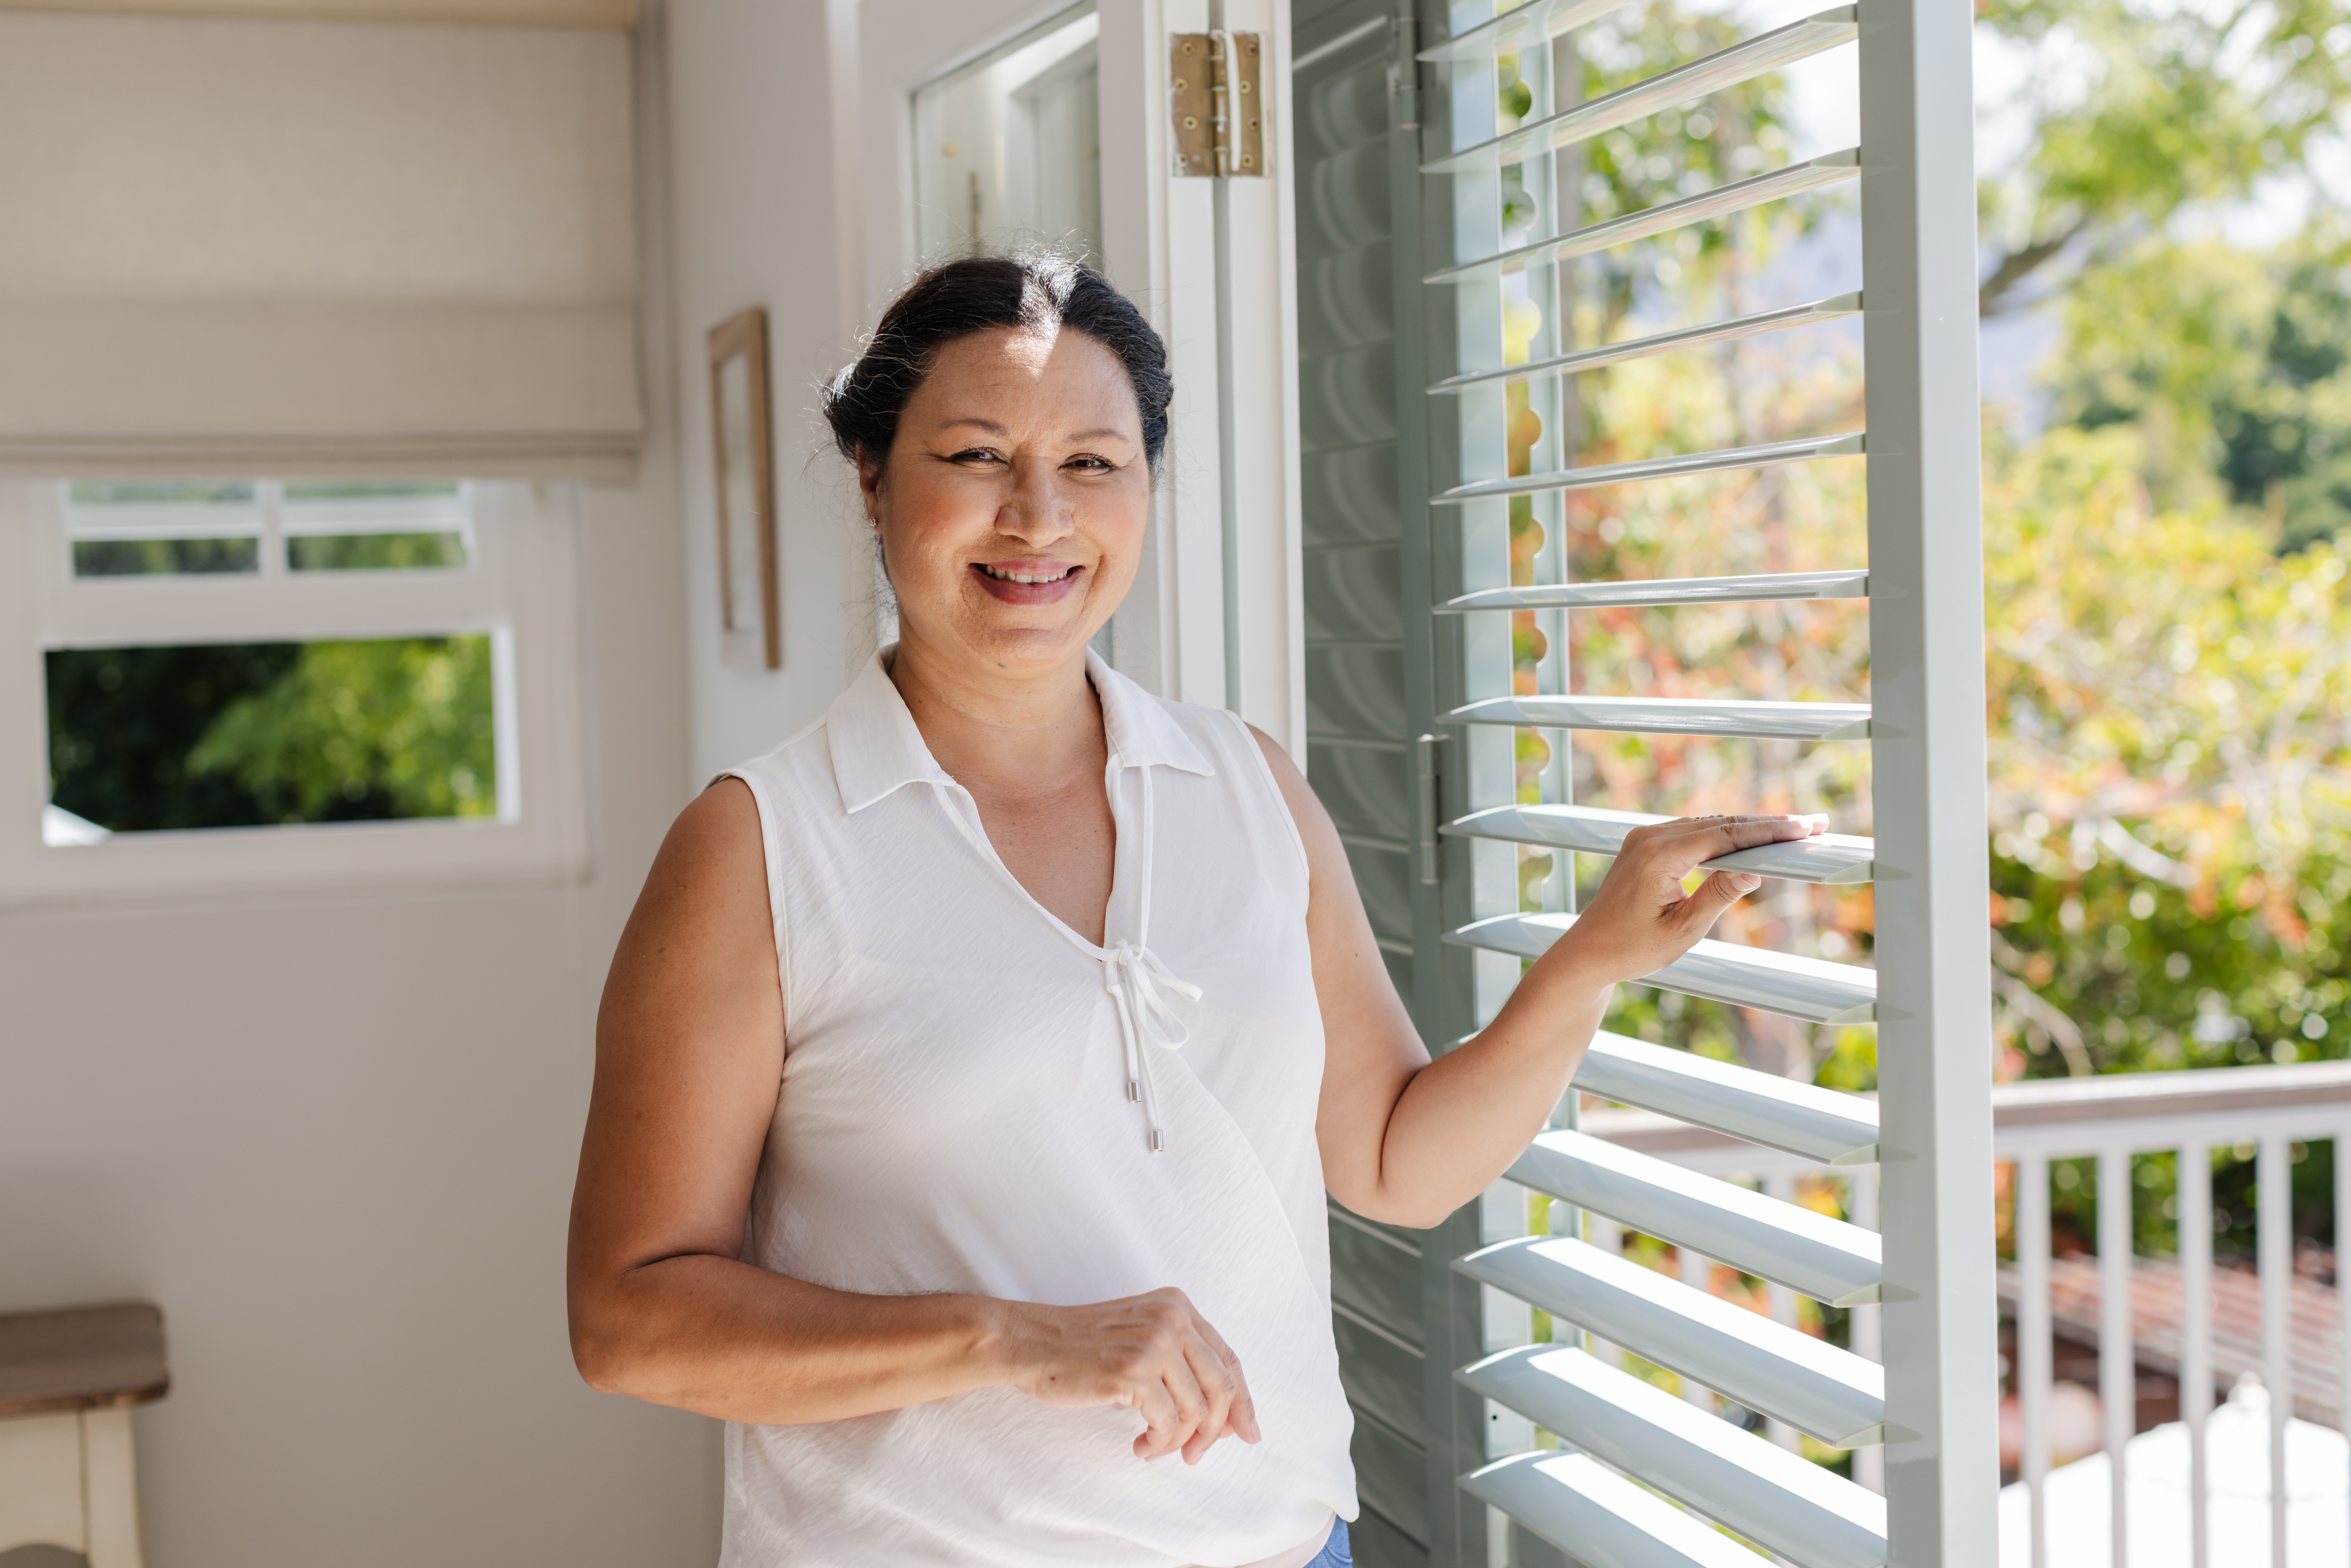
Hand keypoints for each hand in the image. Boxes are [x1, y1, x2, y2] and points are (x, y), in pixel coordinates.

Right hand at [1000, 1287, 1261, 1463]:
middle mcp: (1172, 1319)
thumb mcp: (1142, 1335)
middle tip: (1195, 1455)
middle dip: (1214, 1431)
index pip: (1229, 1359)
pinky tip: (1139, 1447)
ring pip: (1195, 1411)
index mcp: (1178, 1306)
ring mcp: (1153, 1344)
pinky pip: (1167, 1424)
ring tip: (1154, 1448)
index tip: (1247, 1433)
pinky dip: (1158, 1444)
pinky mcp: (1133, 1373)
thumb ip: (1182, 1362)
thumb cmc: (1083, 1347)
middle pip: (1222, 1387)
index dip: (1243, 1402)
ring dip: (1178, 1442)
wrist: (1031, 1343)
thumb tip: (1225, 1418)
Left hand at [1539, 814, 1822, 992]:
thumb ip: (1719, 897)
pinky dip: (1724, 834)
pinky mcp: (1645, 845)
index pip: (1727, 835)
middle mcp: (1650, 838)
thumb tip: (1754, 871)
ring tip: (1792, 829)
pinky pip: (1693, 831)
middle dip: (1769, 824)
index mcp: (1660, 856)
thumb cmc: (1632, 948)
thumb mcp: (1683, 930)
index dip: (1770, 831)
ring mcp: (1645, 838)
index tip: (1804, 827)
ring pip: (1709, 824)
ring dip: (1749, 827)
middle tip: (1812, 823)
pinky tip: (1751, 837)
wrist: (1588, 953)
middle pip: (1722, 823)